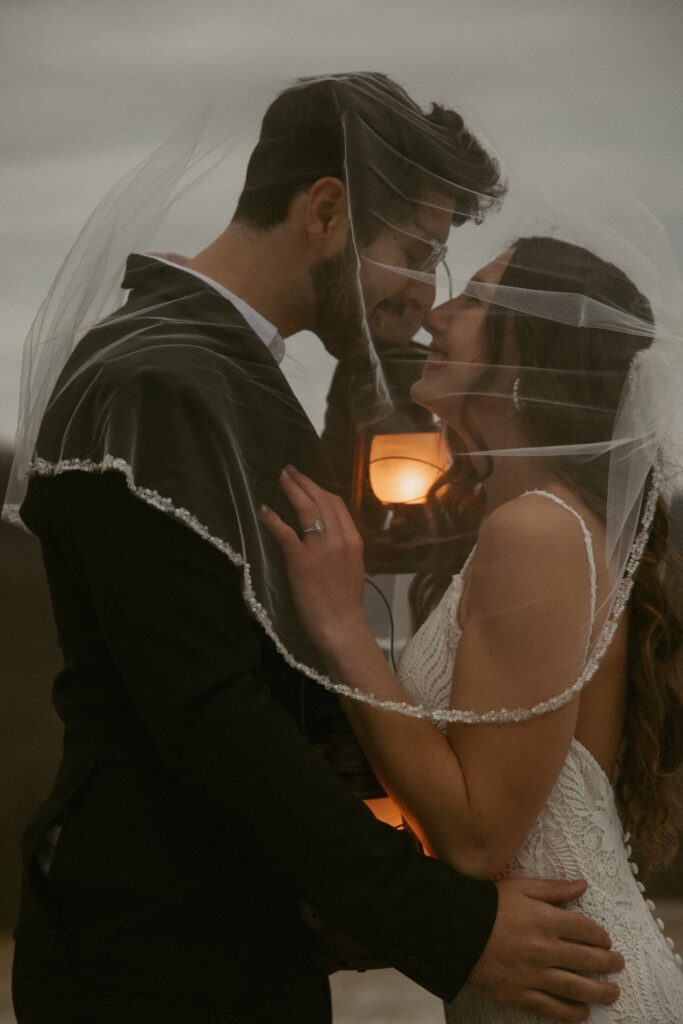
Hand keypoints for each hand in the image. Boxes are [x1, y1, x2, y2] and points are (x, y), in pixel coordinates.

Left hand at [258, 466, 366, 652]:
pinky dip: (273, 518)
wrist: (341, 625)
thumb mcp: (353, 566)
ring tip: (281, 479)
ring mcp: (320, 549)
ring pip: (306, 509)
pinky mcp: (301, 561)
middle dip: (304, 482)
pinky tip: (264, 510)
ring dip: (292, 490)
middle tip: (290, 472)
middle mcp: (339, 539)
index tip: (308, 482)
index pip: (337, 504)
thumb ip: (343, 546)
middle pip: (321, 500)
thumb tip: (330, 532)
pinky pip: (285, 533)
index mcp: (353, 540)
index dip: (320, 489)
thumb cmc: (345, 601)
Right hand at [468, 878, 622, 1021]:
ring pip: (576, 988)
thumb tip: (583, 885)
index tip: (606, 940)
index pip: (585, 930)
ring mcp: (533, 975)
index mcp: (546, 920)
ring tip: (613, 993)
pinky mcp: (519, 995)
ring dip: (599, 991)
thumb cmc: (486, 904)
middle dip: (608, 963)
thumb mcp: (520, 887)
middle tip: (618, 965)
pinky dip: (571, 1013)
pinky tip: (584, 1013)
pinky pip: (552, 1009)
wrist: (453, 930)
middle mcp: (545, 949)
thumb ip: (554, 888)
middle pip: (587, 960)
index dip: (600, 936)